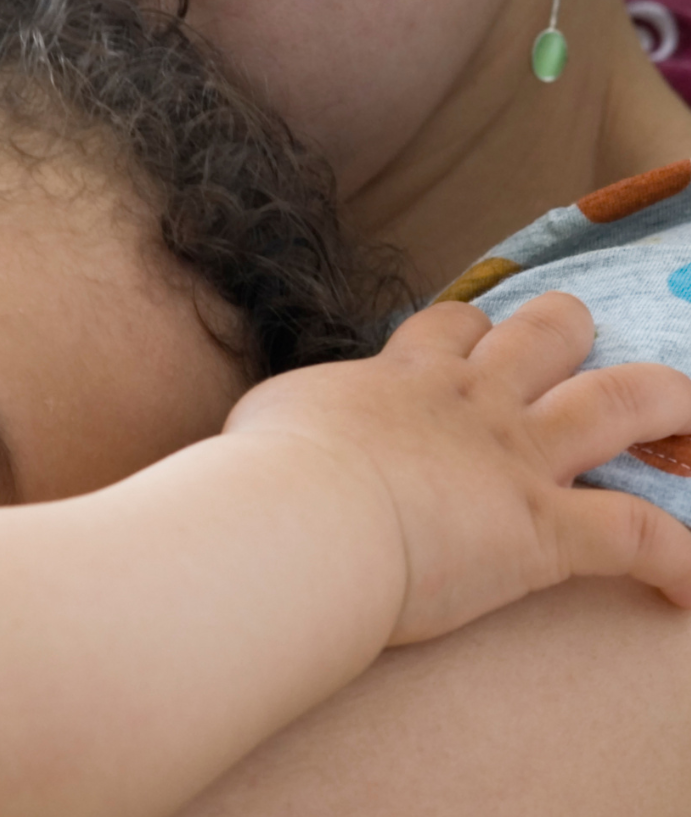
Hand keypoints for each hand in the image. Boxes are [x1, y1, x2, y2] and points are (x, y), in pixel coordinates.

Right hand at [225, 293, 690, 645]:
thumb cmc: (266, 470)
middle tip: (583, 347)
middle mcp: (473, 400)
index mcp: (406, 376)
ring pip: (623, 400)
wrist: (298, 515)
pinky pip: (637, 536)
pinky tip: (689, 590)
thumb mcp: (270, 418)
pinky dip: (678, 560)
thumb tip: (267, 436)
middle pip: (549, 330)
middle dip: (574, 332)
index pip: (453, 324)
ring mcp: (516, 457)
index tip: (477, 345)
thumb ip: (293, 416)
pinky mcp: (544, 528)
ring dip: (669, 401)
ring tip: (690, 409)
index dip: (474, 331)